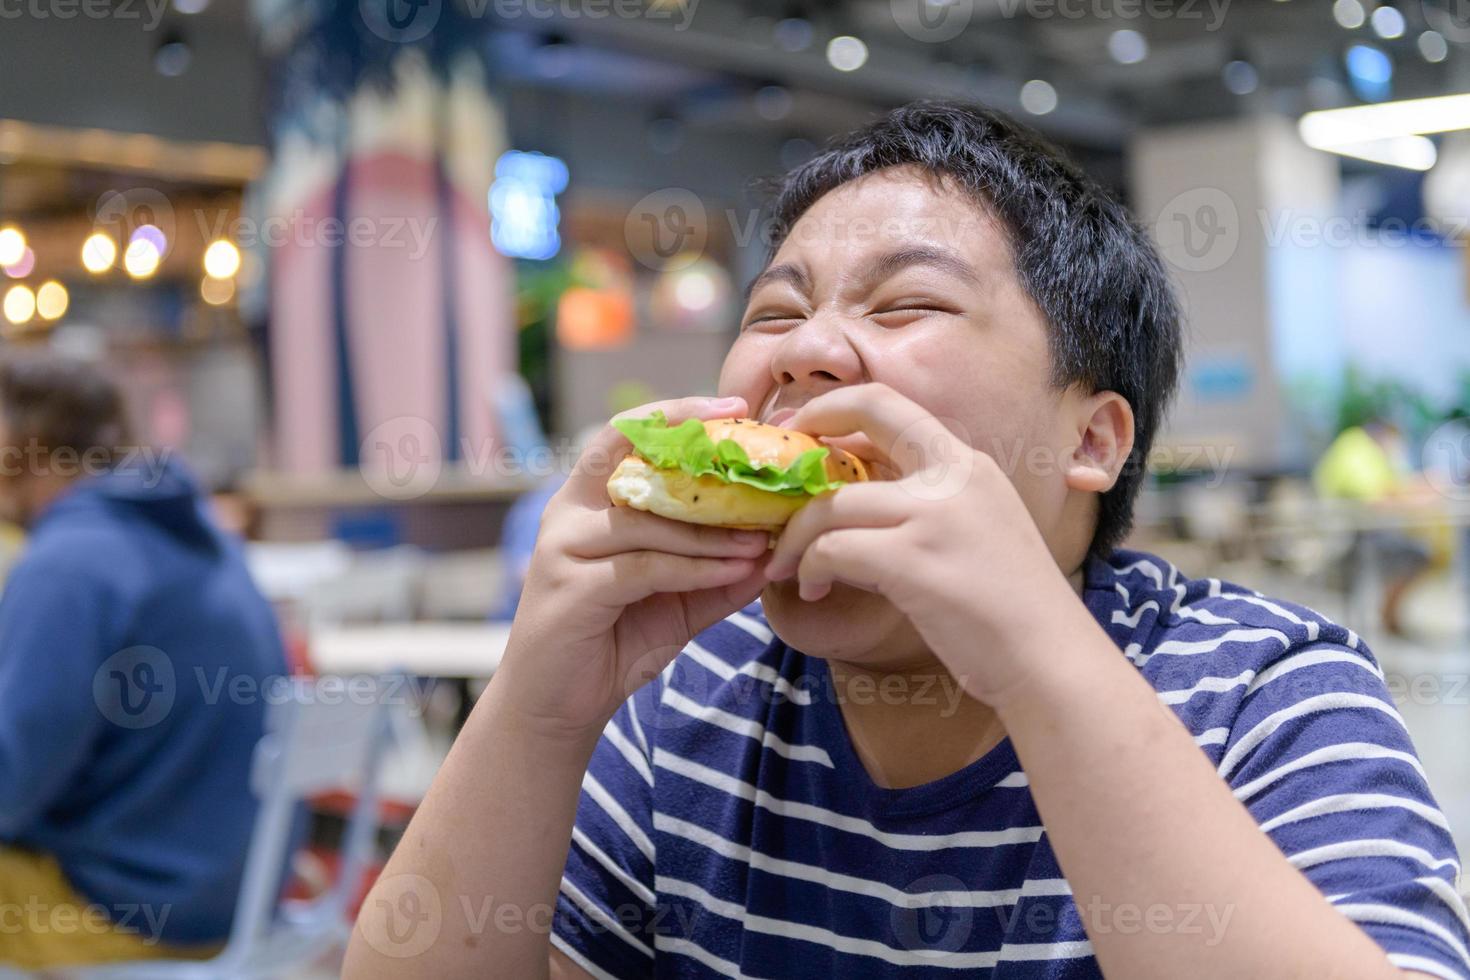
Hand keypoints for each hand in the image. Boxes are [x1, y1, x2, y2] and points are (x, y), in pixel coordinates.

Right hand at [493, 396, 770, 742]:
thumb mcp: (676, 601)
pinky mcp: (571, 589)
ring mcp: (562, 548)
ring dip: (713, 530)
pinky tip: (735, 569)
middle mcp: (567, 513)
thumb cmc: (612, 643)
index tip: (735, 408)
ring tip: (764, 538)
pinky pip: (645, 566)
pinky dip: (696, 567)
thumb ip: (717, 573)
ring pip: (649, 522)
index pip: (628, 434)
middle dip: (700, 454)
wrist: (555, 708)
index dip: (678, 413)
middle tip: (762, 460)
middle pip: (633, 460)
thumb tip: (775, 547)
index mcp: (587, 501)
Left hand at [763, 383, 1079, 705]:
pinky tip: (815, 592)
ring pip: (832, 504)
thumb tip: (856, 499)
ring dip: (796, 538)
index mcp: (967, 465)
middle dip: (805, 436)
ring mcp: (935, 515)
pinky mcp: (914, 561)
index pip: (890, 403)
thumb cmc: (1010, 613)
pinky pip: (833, 550)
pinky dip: (811, 569)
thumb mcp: (977, 532)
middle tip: (774, 478)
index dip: (836, 406)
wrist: (1051, 662)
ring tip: (788, 568)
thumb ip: (928, 505)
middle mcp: (954, 476)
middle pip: (861, 422)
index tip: (803, 430)